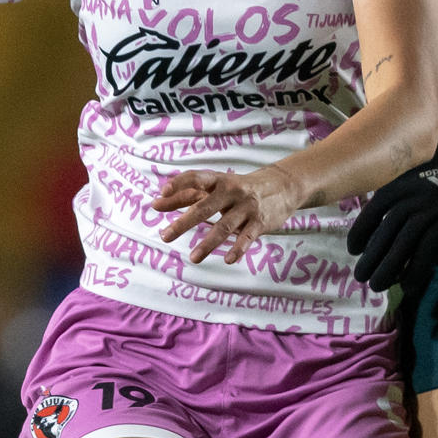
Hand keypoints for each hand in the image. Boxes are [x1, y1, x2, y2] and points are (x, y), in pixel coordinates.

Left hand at [154, 164, 303, 264]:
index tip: (162, 193)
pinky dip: (238, 249)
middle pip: (205, 207)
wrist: (282, 185)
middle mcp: (232, 191)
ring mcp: (247, 207)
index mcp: (218, 181)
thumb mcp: (214, 188)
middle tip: (165, 236)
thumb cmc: (238, 188)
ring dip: (208, 243)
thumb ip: (185, 195)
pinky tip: (228, 260)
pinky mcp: (260, 222)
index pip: (196, 178)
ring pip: (225, 226)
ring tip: (193, 258)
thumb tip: (155, 204)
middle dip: (185, 222)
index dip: (179, 184)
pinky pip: (247, 237)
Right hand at [348, 88, 437, 293]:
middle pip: (402, 241)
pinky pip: (374, 206)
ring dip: (371, 251)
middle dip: (387, 266)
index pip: (428, 247)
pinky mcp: (393, 182)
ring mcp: (406, 192)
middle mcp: (425, 204)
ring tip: (361, 274)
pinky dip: (362, 226)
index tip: (407, 289)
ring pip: (385, 226)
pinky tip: (354, 246)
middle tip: (375, 287)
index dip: (416, 269)